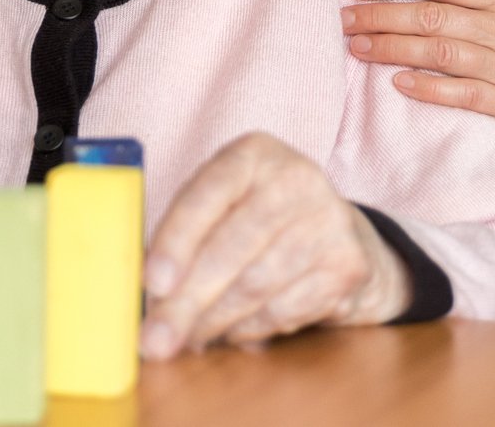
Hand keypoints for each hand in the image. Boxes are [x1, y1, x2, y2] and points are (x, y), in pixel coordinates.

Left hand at [141, 133, 409, 357]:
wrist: (343, 235)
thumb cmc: (259, 221)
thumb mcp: (224, 205)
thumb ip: (184, 236)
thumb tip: (146, 296)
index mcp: (253, 154)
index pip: (208, 192)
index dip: (178, 239)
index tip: (153, 283)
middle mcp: (296, 178)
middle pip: (231, 247)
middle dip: (187, 301)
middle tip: (156, 340)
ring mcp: (328, 220)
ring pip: (255, 286)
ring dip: (213, 322)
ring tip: (188, 339)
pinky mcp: (347, 264)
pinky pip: (283, 310)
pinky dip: (248, 330)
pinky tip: (231, 333)